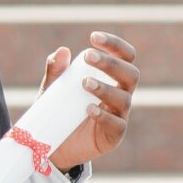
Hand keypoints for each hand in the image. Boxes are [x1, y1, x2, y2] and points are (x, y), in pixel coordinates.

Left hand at [44, 32, 139, 171]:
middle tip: (87, 55)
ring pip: (124, 98)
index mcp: (112, 79)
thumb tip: (62, 51)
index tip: (94, 37)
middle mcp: (120, 95)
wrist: (54, 146)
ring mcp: (119, 116)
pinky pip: (116, 124)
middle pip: (130, 74)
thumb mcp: (53, 90)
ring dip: (105, 87)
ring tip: (85, 83)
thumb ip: (56, 72)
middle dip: (111, 63)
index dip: (115, 45)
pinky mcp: (113, 135)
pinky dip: (103, 115)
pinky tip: (89, 109)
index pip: (125, 57)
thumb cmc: (59, 112)